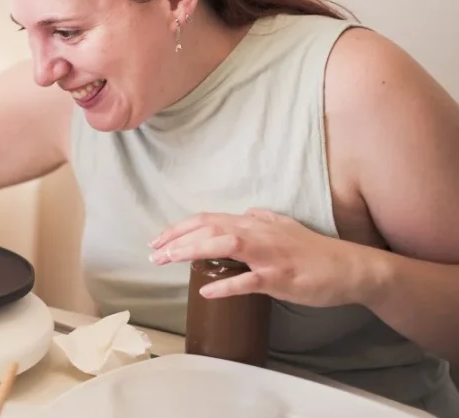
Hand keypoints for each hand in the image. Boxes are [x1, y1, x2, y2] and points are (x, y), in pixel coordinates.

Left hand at [149, 208, 368, 307]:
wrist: (351, 268)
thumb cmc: (317, 251)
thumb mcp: (286, 227)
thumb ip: (263, 220)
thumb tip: (245, 213)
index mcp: (255, 224)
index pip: (208, 219)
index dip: (180, 227)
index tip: (158, 239)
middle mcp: (258, 233)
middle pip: (209, 228)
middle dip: (177, 239)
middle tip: (153, 253)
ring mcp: (270, 255)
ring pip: (224, 245)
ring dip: (192, 251)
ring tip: (168, 261)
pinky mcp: (282, 277)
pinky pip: (250, 281)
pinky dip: (226, 285)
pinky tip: (206, 291)